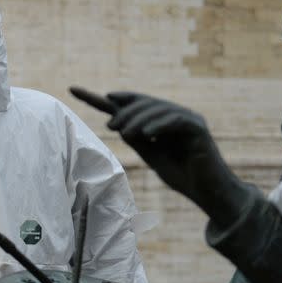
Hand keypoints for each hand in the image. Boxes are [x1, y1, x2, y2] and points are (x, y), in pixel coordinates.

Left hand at [70, 88, 240, 222]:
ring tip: (125, 132)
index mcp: (159, 121)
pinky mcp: (198, 128)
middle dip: (125, 111)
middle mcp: (173, 115)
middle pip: (143, 103)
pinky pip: (175, 119)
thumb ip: (135, 138)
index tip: (75, 90)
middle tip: (111, 126)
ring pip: (157, 108)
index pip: (129, 105)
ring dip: (138, 118)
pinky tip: (146, 134)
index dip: (103, 98)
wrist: (207, 192)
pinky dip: (158, 124)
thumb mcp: (150, 154)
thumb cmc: (180, 175)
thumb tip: (115, 122)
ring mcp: (187, 119)